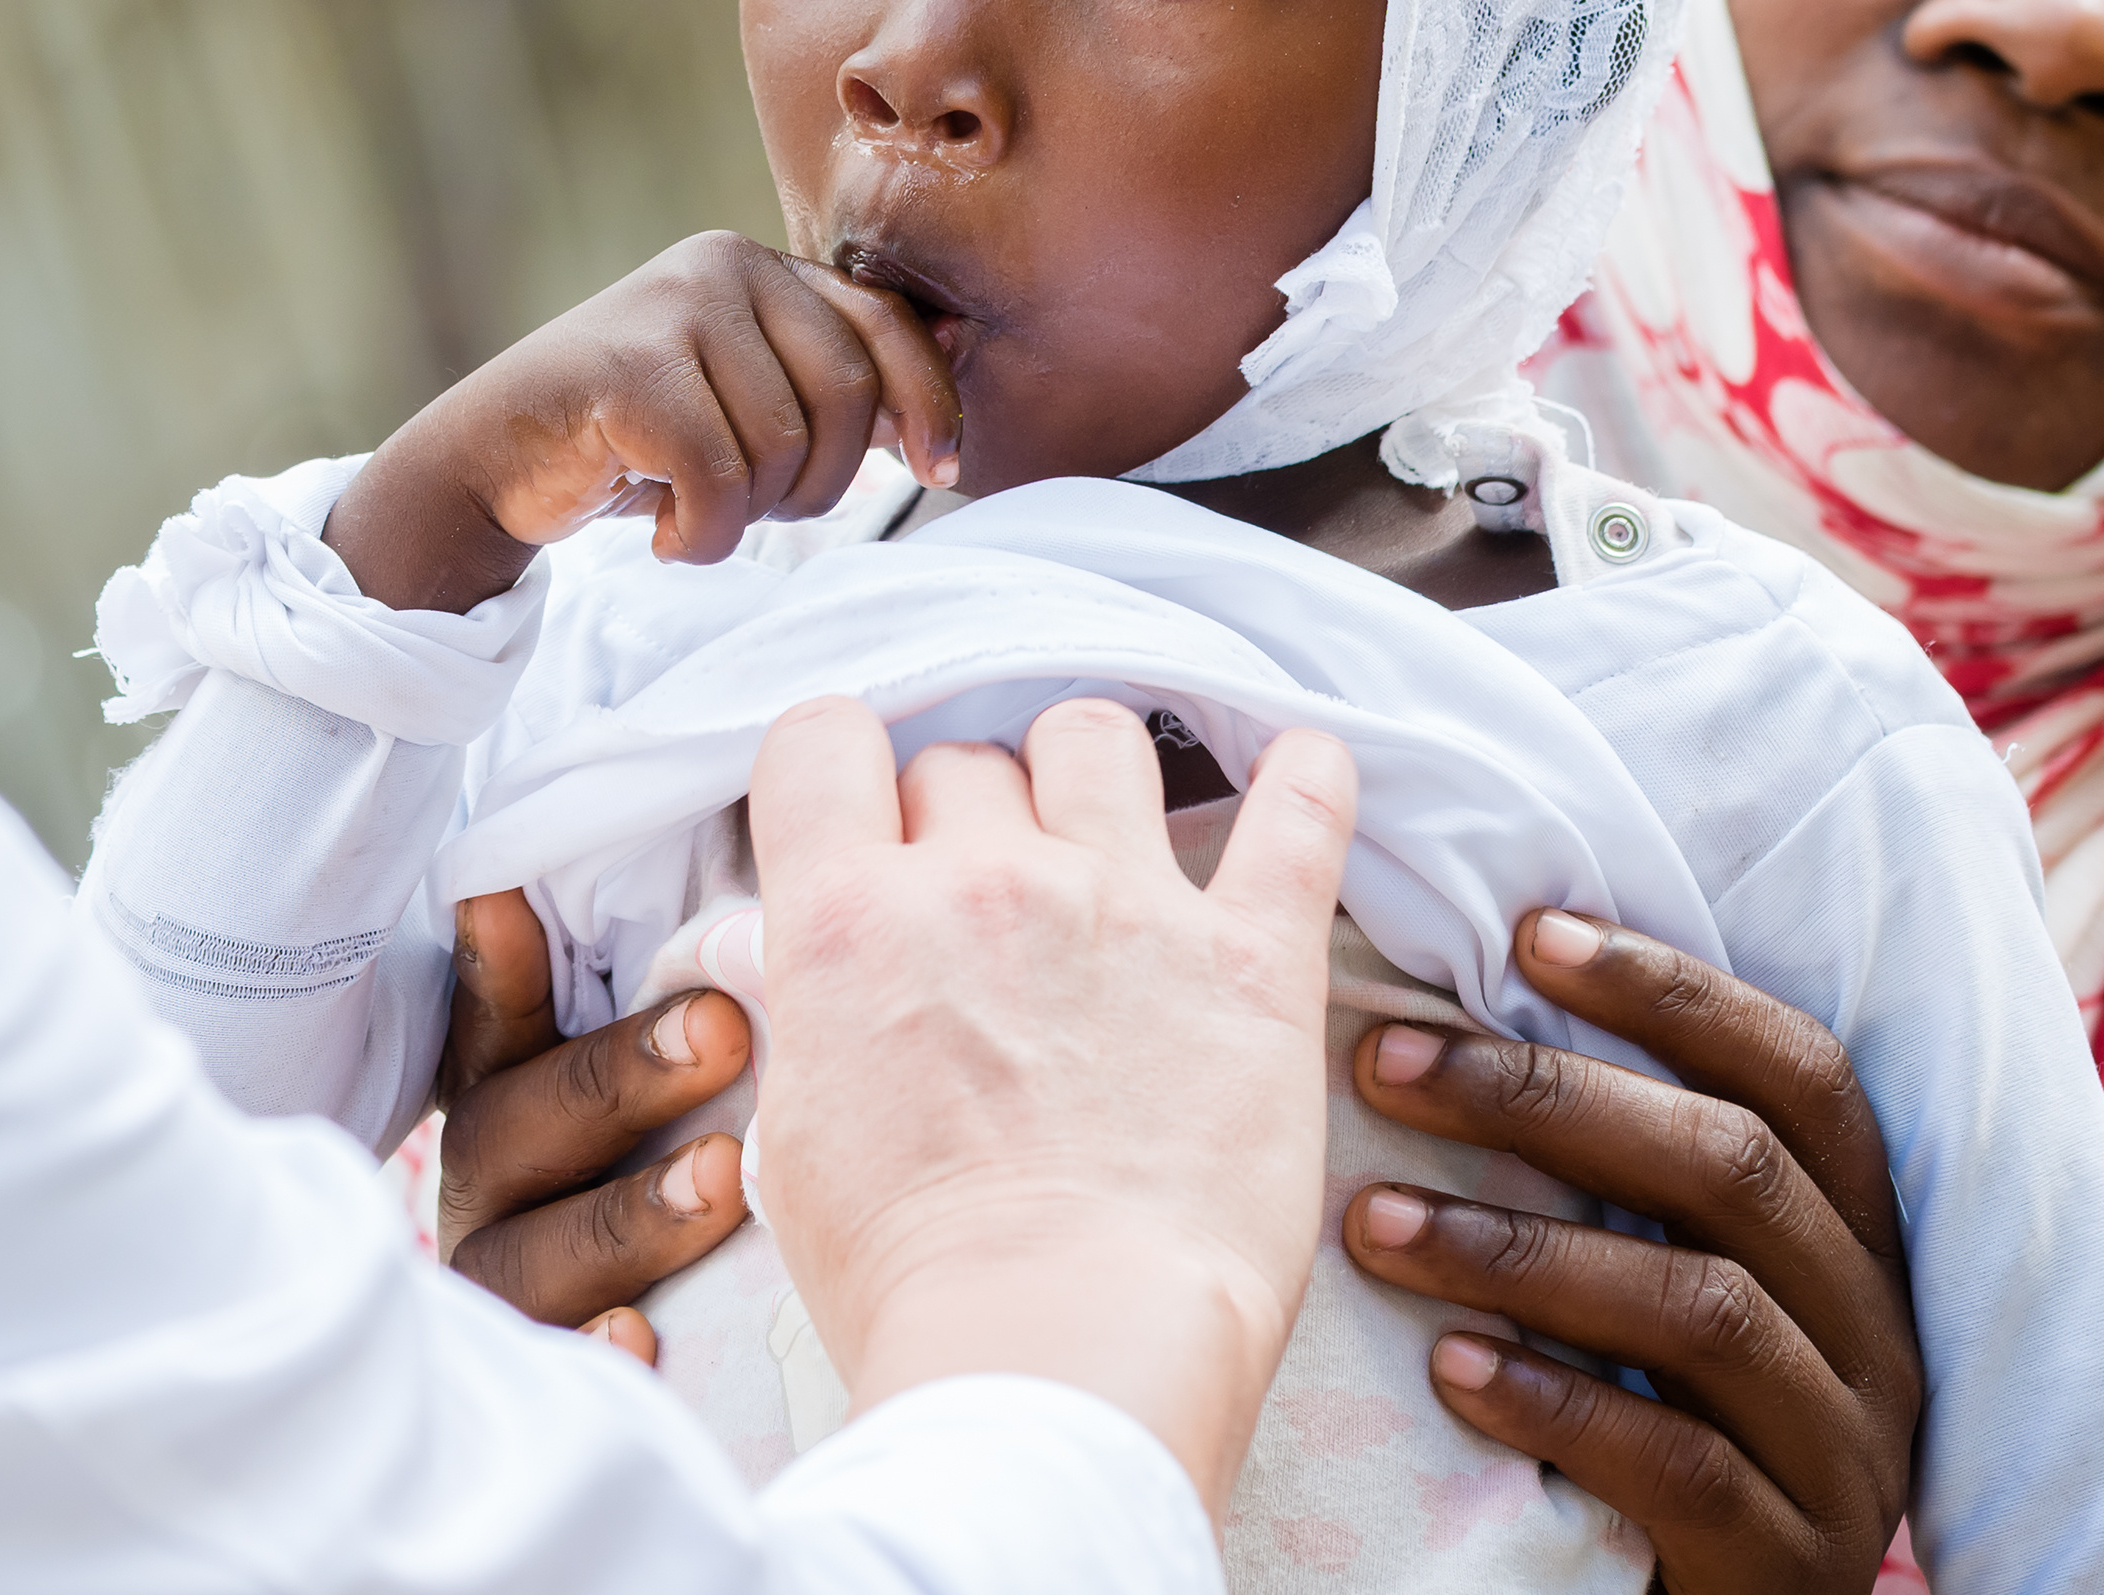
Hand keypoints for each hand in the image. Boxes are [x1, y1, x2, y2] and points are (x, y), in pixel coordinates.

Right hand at [325, 233, 957, 613]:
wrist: (493, 458)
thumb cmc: (632, 440)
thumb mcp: (742, 398)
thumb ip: (825, 386)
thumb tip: (941, 395)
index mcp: (760, 266)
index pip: (886, 324)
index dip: (930, 403)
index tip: (939, 471)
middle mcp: (720, 266)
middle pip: (846, 394)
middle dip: (819, 482)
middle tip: (755, 510)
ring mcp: (669, 309)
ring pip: (780, 445)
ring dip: (747, 516)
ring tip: (695, 514)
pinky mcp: (626, 368)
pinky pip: (717, 478)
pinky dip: (702, 535)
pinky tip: (663, 533)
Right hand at [423, 892, 750, 1360]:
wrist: (738, 1332)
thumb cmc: (719, 1141)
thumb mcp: (686, 1059)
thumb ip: (686, 986)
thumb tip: (738, 896)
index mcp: (508, 1094)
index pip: (486, 1025)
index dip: (492, 969)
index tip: (508, 902)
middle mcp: (492, 1189)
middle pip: (504, 1130)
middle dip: (609, 1079)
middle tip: (721, 1031)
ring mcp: (510, 1286)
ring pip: (526, 1257)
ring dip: (622, 1214)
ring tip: (724, 1178)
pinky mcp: (549, 1377)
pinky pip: (558, 1371)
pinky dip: (593, 1349)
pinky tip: (644, 1331)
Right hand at [751, 695, 1359, 1509]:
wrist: (1063, 1364)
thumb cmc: (919, 1288)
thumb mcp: (797, 1142)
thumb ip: (809, 1019)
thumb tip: (799, 959)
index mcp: (849, 922)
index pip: (821, 740)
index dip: (840, 772)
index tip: (867, 821)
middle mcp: (981, 883)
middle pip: (962, 760)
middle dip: (966, 819)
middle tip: (987, 907)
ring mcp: (1124, 908)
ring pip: (1096, 739)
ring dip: (1090, 776)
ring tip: (1107, 836)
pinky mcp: (1250, 962)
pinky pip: (1300, 814)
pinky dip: (1306, 778)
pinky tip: (1303, 766)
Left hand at [1339, 912, 1924, 1594]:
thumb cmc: (1658, 1419)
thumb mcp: (1663, 1277)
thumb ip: (1618, 1170)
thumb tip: (1453, 1006)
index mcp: (1859, 1235)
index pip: (1800, 1072)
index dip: (1673, 992)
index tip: (1527, 933)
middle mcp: (1879, 1330)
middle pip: (1734, 1170)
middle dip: (1547, 1099)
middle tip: (1385, 1062)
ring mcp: (1850, 1454)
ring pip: (1703, 1309)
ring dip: (1521, 1249)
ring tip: (1374, 1223)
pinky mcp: (1794, 1564)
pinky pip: (1684, 1465)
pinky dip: (1558, 1403)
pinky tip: (1449, 1369)